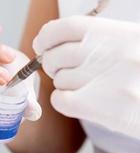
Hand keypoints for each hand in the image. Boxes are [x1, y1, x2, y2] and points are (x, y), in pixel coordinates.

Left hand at [33, 16, 139, 135]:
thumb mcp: (132, 47)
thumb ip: (101, 42)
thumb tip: (55, 44)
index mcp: (121, 34)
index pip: (67, 27)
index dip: (46, 36)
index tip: (41, 45)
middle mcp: (112, 54)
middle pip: (56, 56)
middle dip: (51, 64)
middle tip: (61, 70)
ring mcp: (106, 81)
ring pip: (59, 80)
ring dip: (64, 85)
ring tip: (85, 88)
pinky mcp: (99, 107)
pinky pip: (60, 100)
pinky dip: (62, 100)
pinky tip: (77, 101)